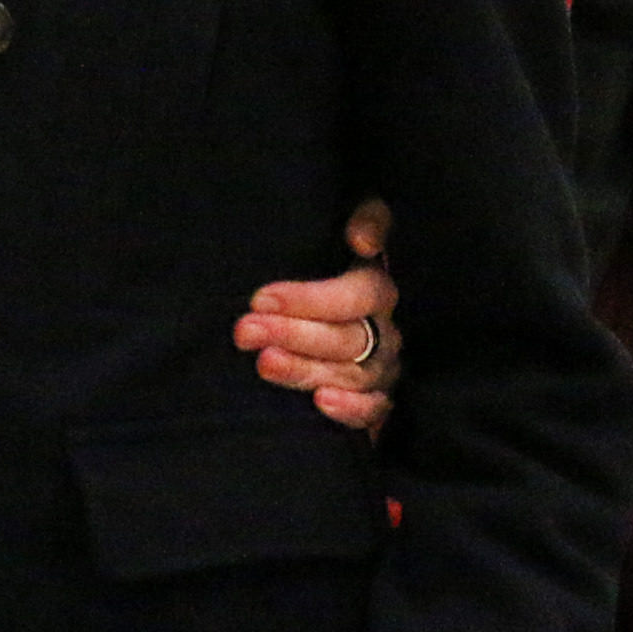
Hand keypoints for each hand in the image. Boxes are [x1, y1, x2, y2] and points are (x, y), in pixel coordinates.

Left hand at [234, 199, 400, 432]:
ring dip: (306, 371)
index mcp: (377, 288)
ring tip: (264, 363)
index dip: (311, 299)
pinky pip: (375, 411)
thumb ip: (366, 219)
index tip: (260, 299)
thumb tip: (363, 239)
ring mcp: (384, 369)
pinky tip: (320, 402)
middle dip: (293, 334)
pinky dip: (351, 411)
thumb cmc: (325, 265)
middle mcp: (387, 331)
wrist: (322, 316)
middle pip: (348, 338)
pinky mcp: (377, 401)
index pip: (357, 295)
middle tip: (246, 331)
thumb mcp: (343, 229)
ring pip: (353, 375)